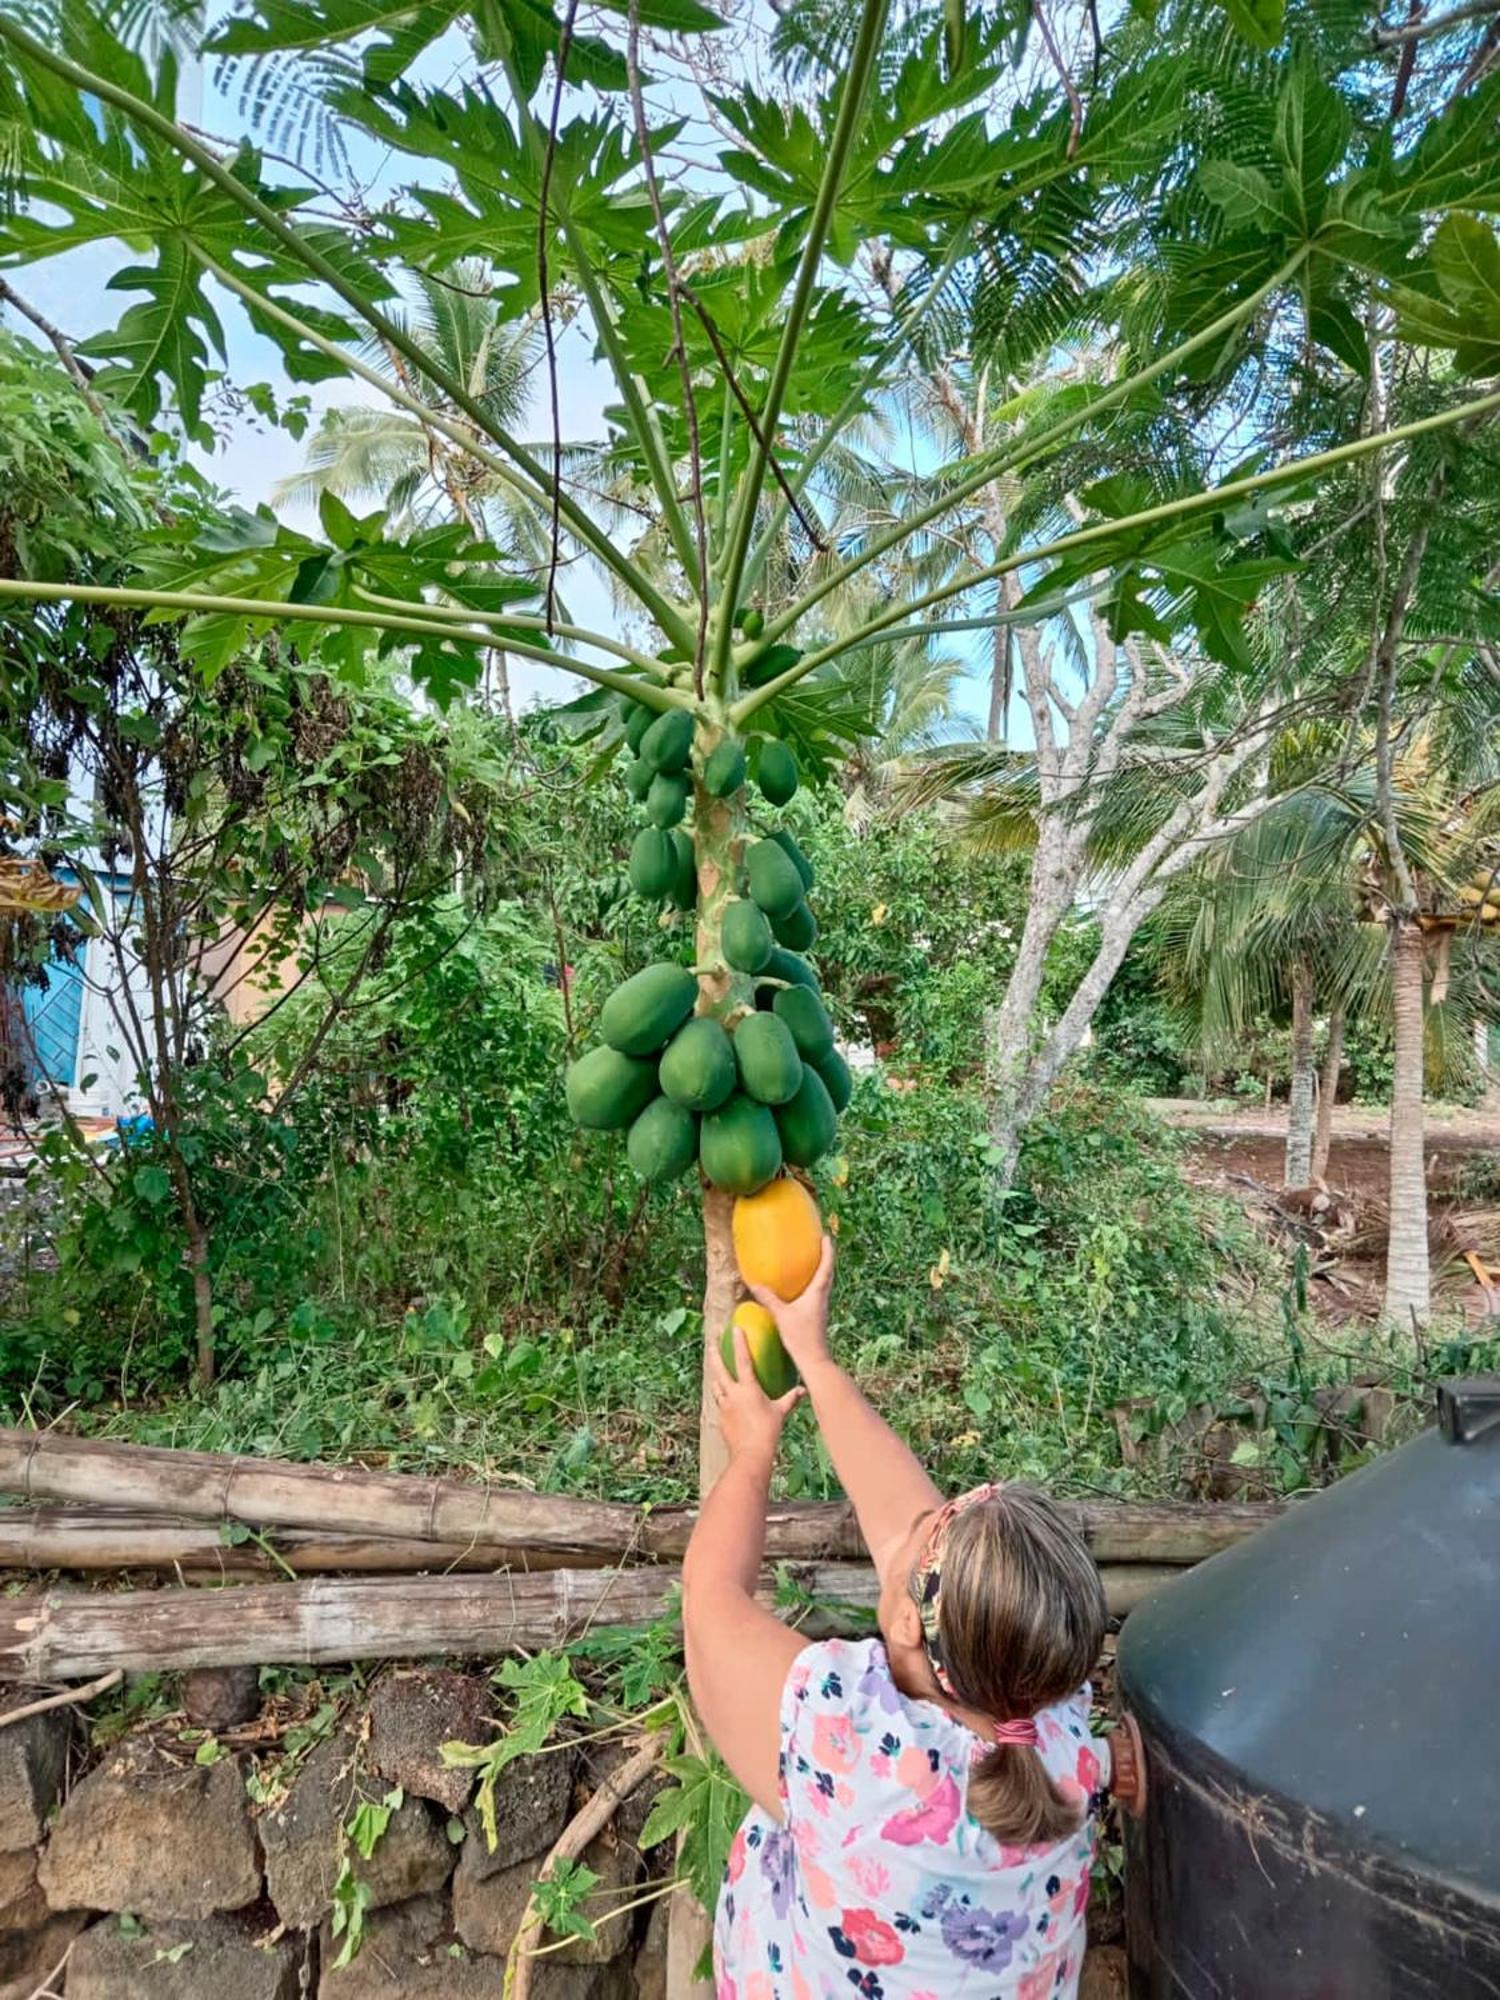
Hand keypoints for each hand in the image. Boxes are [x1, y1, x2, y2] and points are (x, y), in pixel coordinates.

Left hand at [710, 1322, 805, 1465]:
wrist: (750, 1454)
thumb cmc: (768, 1431)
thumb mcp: (780, 1412)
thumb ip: (790, 1399)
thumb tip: (803, 1390)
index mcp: (748, 1389)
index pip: (743, 1360)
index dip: (739, 1343)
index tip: (735, 1328)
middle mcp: (733, 1394)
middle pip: (720, 1369)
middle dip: (715, 1353)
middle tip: (711, 1341)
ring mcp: (724, 1406)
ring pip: (716, 1385)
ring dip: (715, 1375)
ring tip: (715, 1367)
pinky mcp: (721, 1417)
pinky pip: (719, 1402)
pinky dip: (721, 1395)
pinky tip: (723, 1397)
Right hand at [745, 1234, 834, 1374]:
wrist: (814, 1359)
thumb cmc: (801, 1337)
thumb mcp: (782, 1315)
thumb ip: (769, 1299)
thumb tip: (753, 1283)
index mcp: (818, 1293)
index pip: (826, 1267)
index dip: (827, 1251)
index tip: (825, 1237)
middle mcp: (822, 1297)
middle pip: (828, 1273)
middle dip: (825, 1258)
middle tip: (819, 1245)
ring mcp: (821, 1307)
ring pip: (824, 1283)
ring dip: (821, 1270)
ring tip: (811, 1261)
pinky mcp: (816, 1315)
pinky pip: (817, 1293)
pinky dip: (813, 1284)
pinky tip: (801, 1288)